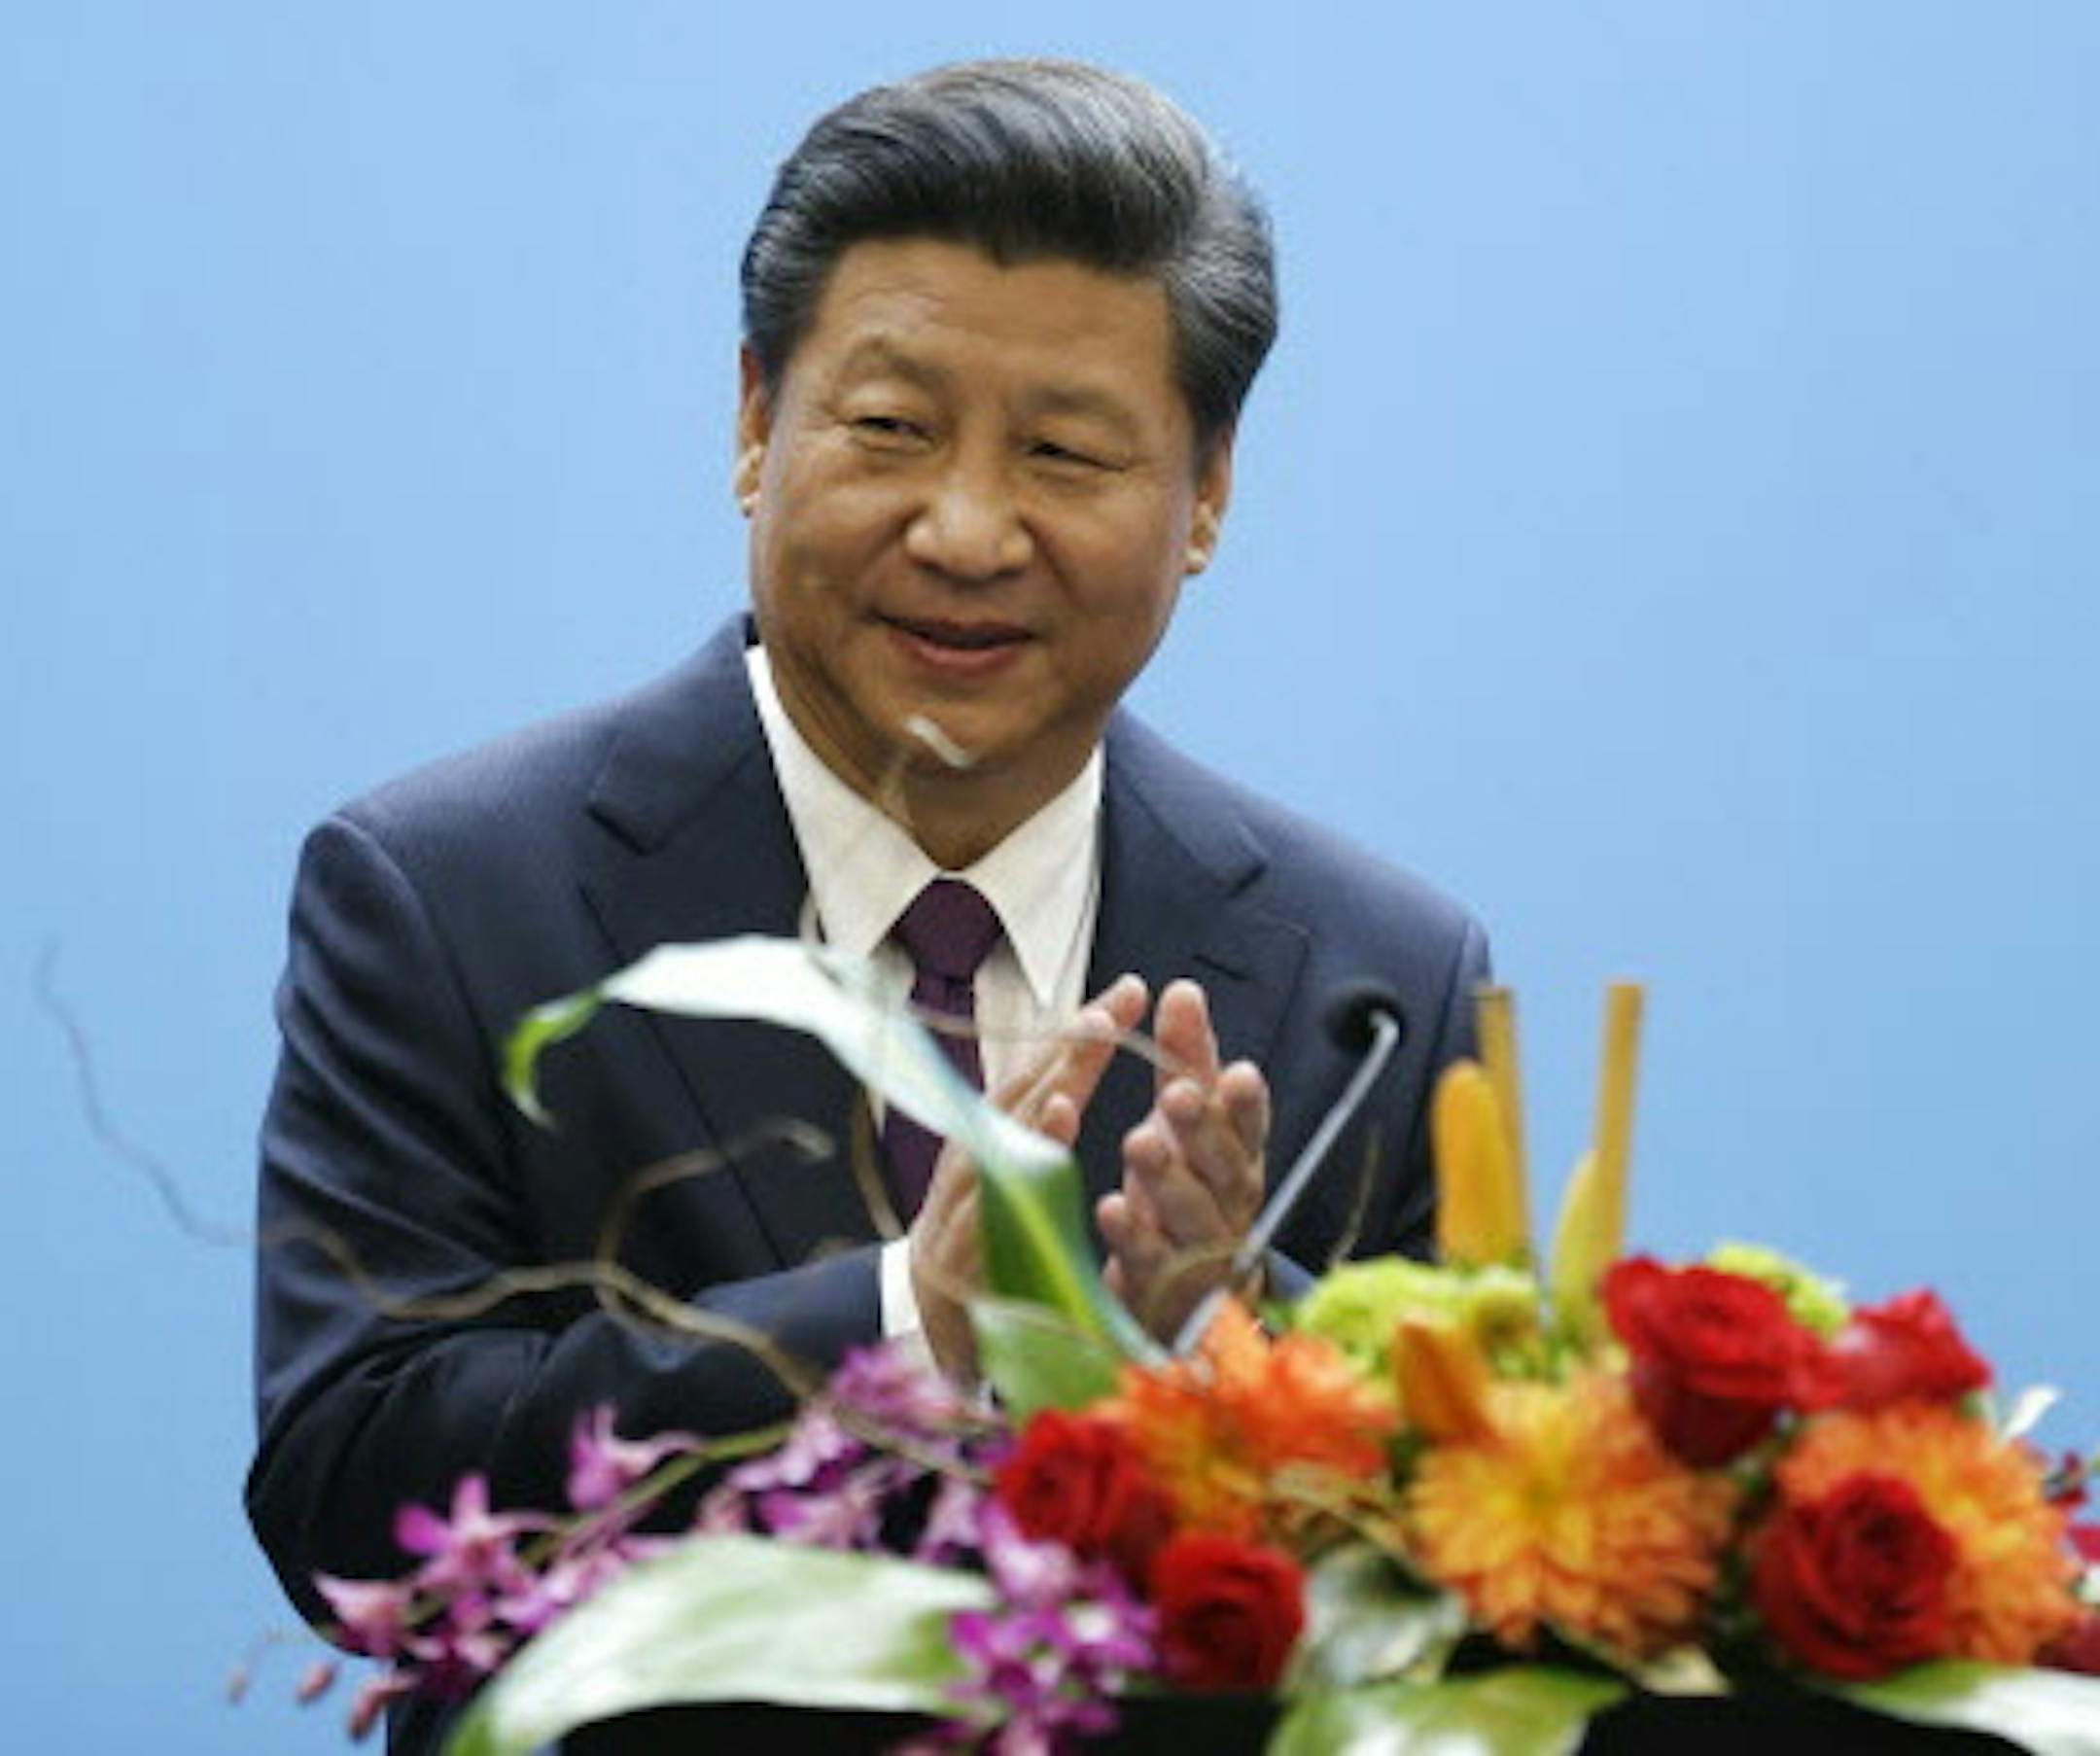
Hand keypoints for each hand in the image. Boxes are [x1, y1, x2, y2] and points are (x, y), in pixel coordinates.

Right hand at [909, 973, 1148, 1375]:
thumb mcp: (1013, 1170)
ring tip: (1067, 1094)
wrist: (934, 1325)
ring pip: (995, 1163)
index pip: (1040, 1071)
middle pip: (1016, 1101)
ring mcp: (958, 1214)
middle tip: (1106, 1017)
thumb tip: (1078, 1052)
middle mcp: (968, 1162)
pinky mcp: (960, 1269)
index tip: (1131, 992)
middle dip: (1062, 1060)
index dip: (1080, 1034)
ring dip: (1029, 1128)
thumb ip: (1042, 1118)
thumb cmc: (987, 1236)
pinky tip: (1037, 1191)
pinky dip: (1010, 1209)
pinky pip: (988, 1236)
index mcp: (989, 1133)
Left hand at [1097, 979, 1269, 1341]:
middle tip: (1177, 1096)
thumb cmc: (1186, 1187)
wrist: (1186, 1294)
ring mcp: (1198, 1251)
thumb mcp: (1189, 1121)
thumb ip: (1188, 1058)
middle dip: (1203, 1130)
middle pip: (1224, 1168)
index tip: (1240, 1073)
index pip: (1251, 1128)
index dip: (1248, 1104)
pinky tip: (1110, 1208)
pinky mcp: (1161, 1287)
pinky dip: (1132, 1236)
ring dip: (1167, 1178)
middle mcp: (1227, 1204)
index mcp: (1237, 1158)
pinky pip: (1151, 1262)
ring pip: (1191, 1215)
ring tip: (1139, 1142)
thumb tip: (1183, 988)